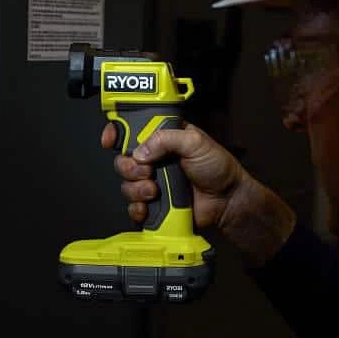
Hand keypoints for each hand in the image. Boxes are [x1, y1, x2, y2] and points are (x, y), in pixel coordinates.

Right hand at [102, 122, 296, 264]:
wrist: (227, 200)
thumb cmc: (218, 167)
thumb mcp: (195, 142)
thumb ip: (166, 139)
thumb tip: (140, 150)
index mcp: (162, 138)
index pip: (131, 130)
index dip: (116, 133)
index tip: (111, 140)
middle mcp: (154, 159)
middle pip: (123, 160)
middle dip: (129, 167)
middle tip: (147, 171)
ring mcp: (153, 182)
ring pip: (126, 184)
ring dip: (136, 188)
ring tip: (155, 190)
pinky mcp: (154, 204)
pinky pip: (133, 207)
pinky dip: (137, 208)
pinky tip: (149, 206)